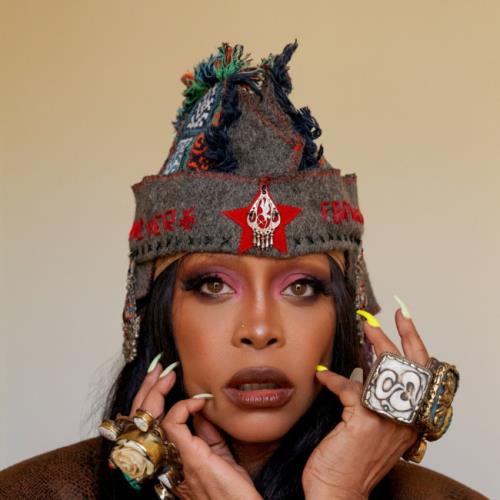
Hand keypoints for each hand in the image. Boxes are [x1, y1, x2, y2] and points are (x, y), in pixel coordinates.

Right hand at [130, 362, 261, 499]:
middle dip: (146, 391)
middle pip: (140, 422)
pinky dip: (184, 406)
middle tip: (158, 371)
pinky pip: (173, 425)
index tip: (166, 382)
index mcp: (170, 461)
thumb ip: (206, 434)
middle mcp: (165, 463)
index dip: (151, 401)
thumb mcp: (218, 456)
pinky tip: (198, 402)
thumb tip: (202, 409)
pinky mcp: (191, 458)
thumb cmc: (233, 491)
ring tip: (167, 376)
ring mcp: (175, 461)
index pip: (149, 427)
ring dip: (156, 392)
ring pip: (150, 421)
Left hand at [302, 307, 428, 498]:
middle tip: (376, 317)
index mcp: (410, 419)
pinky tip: (322, 375)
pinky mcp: (364, 420)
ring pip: (386, 370)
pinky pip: (351, 387)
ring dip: (373, 343)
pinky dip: (334, 379)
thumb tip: (363, 369)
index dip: (414, 342)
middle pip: (410, 366)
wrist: (337, 492)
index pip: (421, 374)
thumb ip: (374, 401)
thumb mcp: (372, 429)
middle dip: (395, 335)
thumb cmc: (351, 461)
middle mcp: (405, 418)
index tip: (403, 318)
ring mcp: (387, 419)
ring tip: (364, 327)